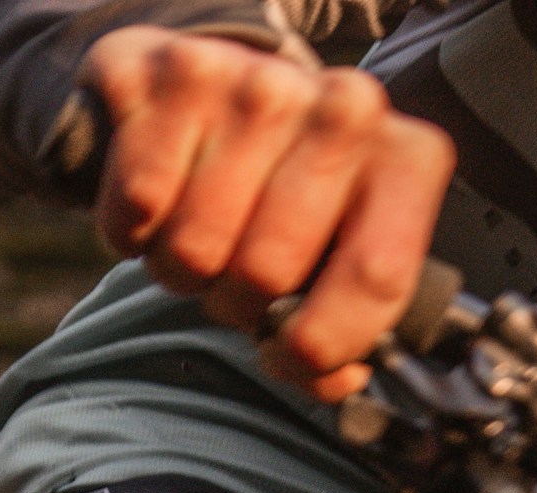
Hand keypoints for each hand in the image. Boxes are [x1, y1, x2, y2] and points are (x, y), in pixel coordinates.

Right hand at [82, 29, 454, 397]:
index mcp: (405, 161)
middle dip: (236, 304)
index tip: (287, 355)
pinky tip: (155, 204)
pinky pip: (139, 201)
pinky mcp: (176, 70)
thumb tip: (340, 378)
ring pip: (196, 244)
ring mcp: (259, 81)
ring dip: (181, 270)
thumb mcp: (333, 266)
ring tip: (197, 238)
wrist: (214, 102)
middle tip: (234, 281)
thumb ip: (346, 336)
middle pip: (268, 270)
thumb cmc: (281, 202)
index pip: (375, 278)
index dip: (319, 345)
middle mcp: (343, 108)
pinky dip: (130, 228)